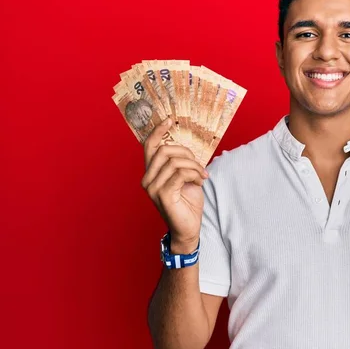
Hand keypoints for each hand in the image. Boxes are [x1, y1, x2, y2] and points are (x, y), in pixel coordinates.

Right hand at [141, 118, 208, 247]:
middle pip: (165, 151)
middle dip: (187, 154)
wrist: (189, 227)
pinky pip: (180, 174)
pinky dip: (193, 174)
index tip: (169, 120)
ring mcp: (153, 188)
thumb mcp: (185, 177)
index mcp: (151, 173)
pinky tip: (200, 181)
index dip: (158, 131)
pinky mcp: (163, 195)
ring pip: (175, 162)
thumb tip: (187, 147)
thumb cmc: (187, 202)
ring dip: (194, 166)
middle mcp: (147, 179)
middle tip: (199, 165)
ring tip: (202, 175)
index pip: (149, 146)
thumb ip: (181, 163)